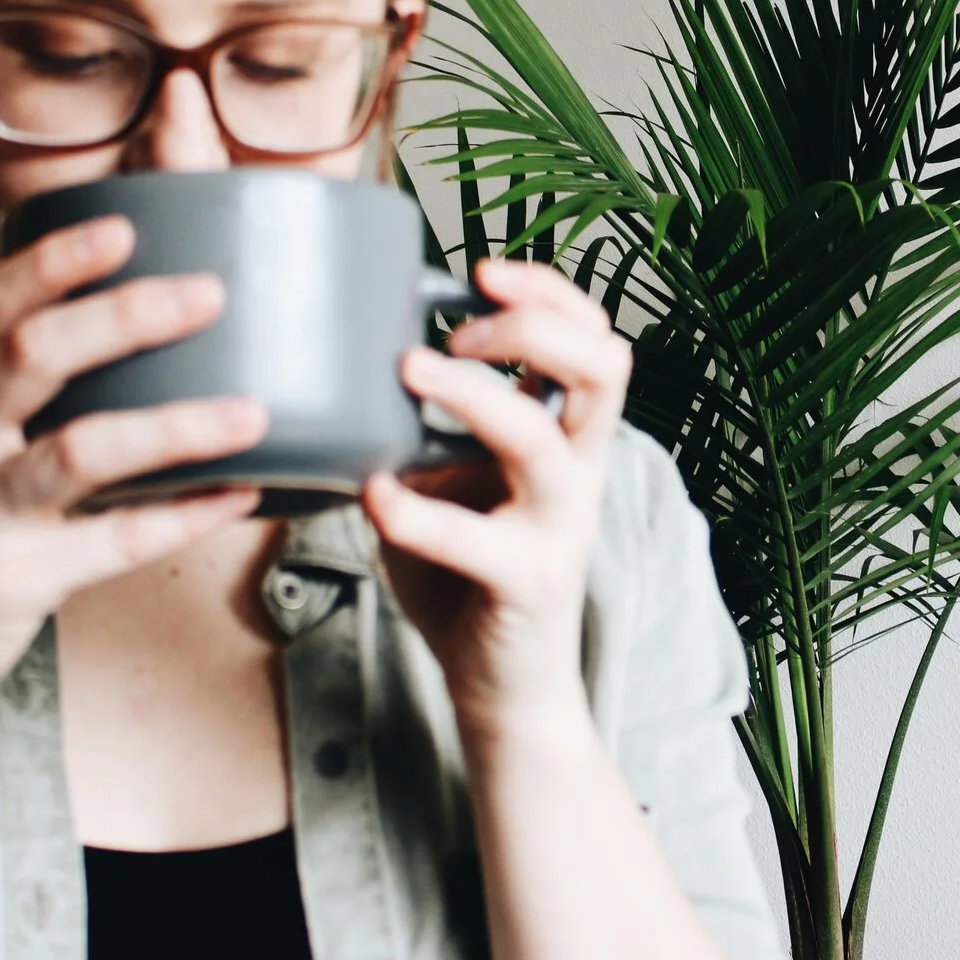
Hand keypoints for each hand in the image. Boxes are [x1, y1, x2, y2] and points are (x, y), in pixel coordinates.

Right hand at [0, 216, 266, 739]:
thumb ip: (12, 385)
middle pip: (33, 356)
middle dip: (126, 317)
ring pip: (80, 451)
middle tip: (212, 294)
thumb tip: (122, 317)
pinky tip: (239, 495)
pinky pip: (112, 543)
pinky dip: (183, 517)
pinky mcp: (7, 584)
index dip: (57, 261)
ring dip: (176, 424)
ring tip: (252, 410)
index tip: (126, 226)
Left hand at [363, 258, 630, 743]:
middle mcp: (579, 471)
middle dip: (531, 325)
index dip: (551, 290)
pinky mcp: (525, 583)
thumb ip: (431, 427)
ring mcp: (558, 527)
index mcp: (569, 438)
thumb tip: (355, 354)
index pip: (596, 336)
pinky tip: (374, 495)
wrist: (504, 688)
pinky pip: (476, 539)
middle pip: (604, 364)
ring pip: (538, 438)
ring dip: (471, 393)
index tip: (483, 271)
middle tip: (454, 331)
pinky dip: (418, 511)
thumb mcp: (457, 481)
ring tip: (408, 370)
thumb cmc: (469, 575)